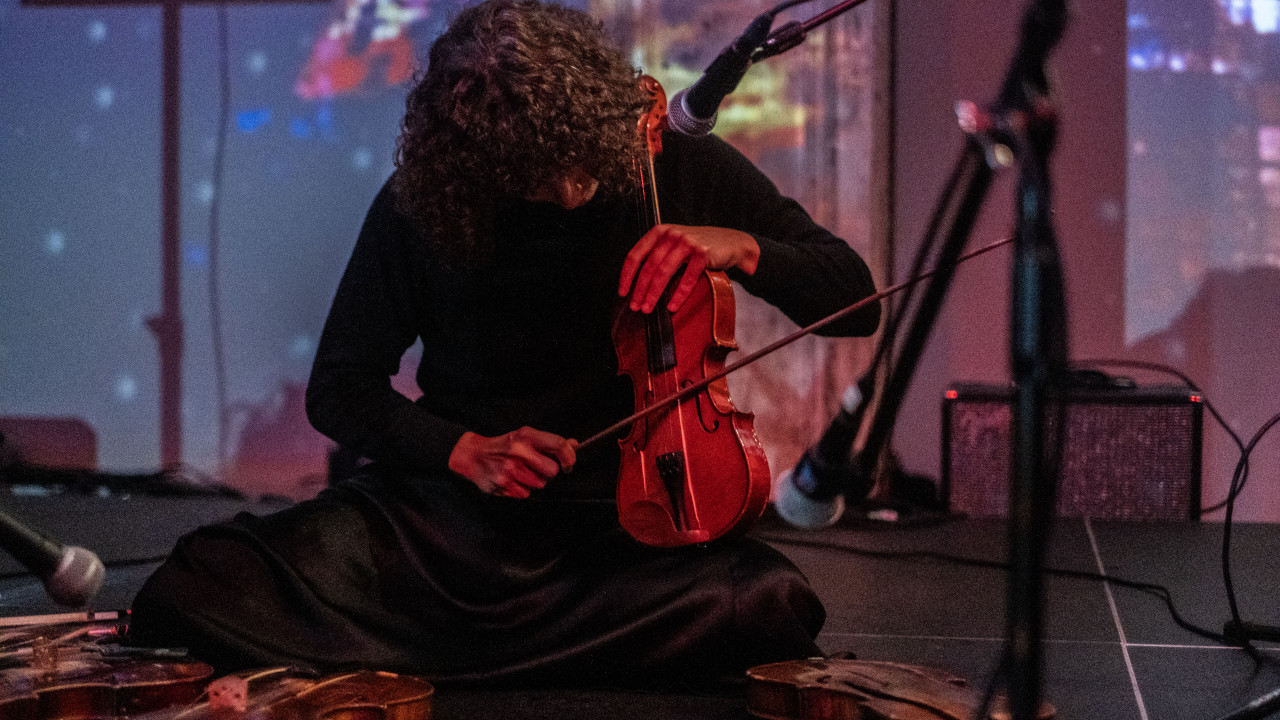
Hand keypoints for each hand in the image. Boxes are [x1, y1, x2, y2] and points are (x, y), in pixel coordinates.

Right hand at [448, 428, 576, 498]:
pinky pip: (526, 494)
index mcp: (526, 436)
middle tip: (539, 469)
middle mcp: (518, 452)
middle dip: (549, 473)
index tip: (569, 464)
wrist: (472, 455)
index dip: (570, 456)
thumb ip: (549, 442)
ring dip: (535, 482)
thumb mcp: (524, 437)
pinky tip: (512, 480)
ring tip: (522, 473)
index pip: (558, 444)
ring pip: (540, 485)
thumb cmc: (503, 446)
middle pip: (552, 471)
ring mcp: (509, 470)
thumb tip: (574, 445)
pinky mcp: (502, 485)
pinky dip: (522, 490)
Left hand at [618, 224, 759, 313]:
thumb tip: (638, 283)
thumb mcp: (675, 245)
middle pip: (648, 266)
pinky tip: (672, 306)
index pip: (635, 254)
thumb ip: (658, 256)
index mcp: (660, 232)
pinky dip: (678, 295)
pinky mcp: (702, 253)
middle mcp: (671, 234)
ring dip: (653, 294)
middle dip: (639, 290)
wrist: (733, 242)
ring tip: (648, 308)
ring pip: (663, 272)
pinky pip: (686, 278)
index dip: (626, 276)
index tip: (623, 292)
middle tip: (635, 307)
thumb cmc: (700, 248)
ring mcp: (687, 242)